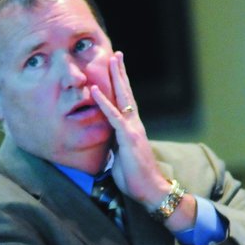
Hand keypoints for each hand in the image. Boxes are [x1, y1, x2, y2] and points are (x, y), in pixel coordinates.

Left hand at [90, 52, 171, 206]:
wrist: (150, 190)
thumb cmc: (135, 177)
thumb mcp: (120, 157)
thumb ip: (115, 145)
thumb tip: (108, 142)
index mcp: (132, 128)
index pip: (125, 102)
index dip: (120, 85)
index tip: (115, 69)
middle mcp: (134, 124)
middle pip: (126, 93)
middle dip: (120, 72)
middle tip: (116, 53)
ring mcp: (132, 129)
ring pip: (123, 98)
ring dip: (116, 78)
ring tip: (111, 59)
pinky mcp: (128, 138)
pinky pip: (113, 116)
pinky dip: (102, 103)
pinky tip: (93, 90)